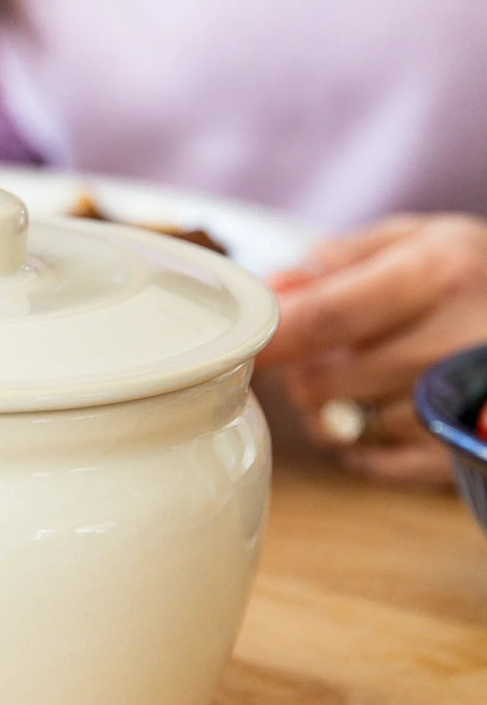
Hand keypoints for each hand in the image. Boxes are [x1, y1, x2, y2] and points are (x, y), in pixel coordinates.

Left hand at [257, 213, 486, 483]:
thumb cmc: (474, 279)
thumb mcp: (420, 241)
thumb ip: (340, 261)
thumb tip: (275, 288)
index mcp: (437, 275)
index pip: (324, 319)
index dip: (270, 338)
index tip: (241, 347)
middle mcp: (450, 341)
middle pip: (319, 383)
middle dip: (303, 373)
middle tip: (330, 356)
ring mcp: (456, 404)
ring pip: (339, 428)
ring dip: (332, 410)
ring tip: (369, 380)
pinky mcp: (457, 452)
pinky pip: (371, 462)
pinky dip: (361, 444)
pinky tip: (385, 413)